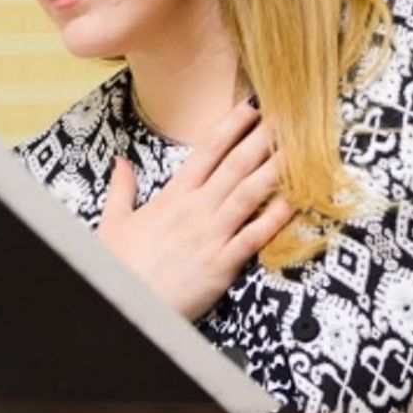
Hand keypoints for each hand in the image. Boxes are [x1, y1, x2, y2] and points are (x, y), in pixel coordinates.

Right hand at [98, 99, 293, 319]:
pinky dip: (275, 219)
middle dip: (262, 139)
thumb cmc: (121, 267)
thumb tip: (121, 161)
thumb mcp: (113, 222)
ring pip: (249, 194)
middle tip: (286, 117)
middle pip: (236, 166)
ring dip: (275, 169)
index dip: (231, 127)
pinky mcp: (222, 264)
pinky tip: (294, 202)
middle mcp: (196, 209)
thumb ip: (121, 189)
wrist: (126, 304)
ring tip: (298, 148)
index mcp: (173, 196)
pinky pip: (254, 236)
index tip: (250, 108)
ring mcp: (211, 235)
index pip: (207, 151)